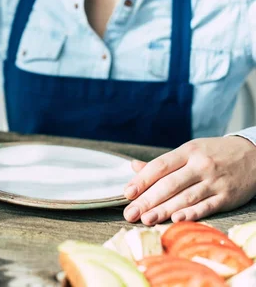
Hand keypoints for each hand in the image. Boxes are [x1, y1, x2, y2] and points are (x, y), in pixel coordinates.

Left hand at [122, 136, 255, 224]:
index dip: (142, 180)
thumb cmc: (215, 153)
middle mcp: (200, 166)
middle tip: (130, 213)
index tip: (127, 193)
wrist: (254, 154)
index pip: (160, 166)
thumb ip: (163, 163)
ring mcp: (214, 182)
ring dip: (164, 210)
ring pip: (185, 197)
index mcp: (187, 152)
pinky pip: (207, 206)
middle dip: (147, 200)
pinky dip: (191, 213)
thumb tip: (134, 167)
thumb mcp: (190, 151)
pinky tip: (176, 219)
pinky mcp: (227, 197)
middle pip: (169, 184)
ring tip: (146, 219)